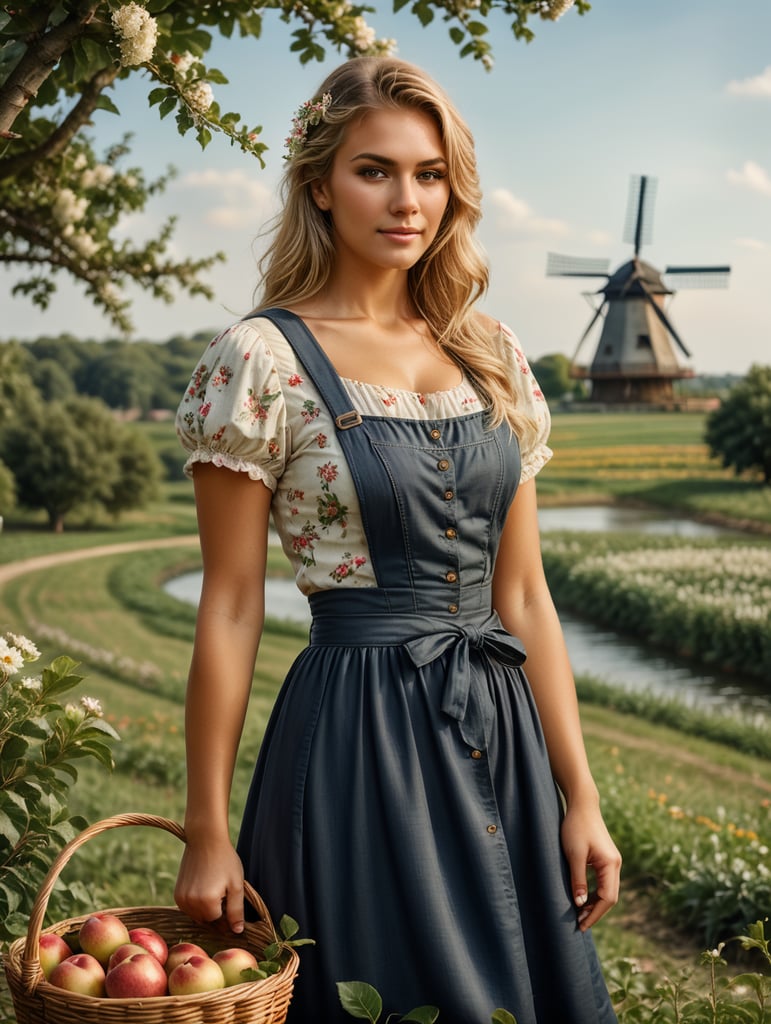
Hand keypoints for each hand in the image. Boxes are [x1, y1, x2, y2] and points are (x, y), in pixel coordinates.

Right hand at [174, 835, 245, 934]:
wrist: (205, 839)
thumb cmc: (224, 860)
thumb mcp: (237, 884)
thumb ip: (236, 911)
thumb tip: (237, 932)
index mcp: (207, 902)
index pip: (219, 921)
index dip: (228, 914)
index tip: (231, 901)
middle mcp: (191, 903)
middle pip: (207, 920)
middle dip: (217, 913)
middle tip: (224, 893)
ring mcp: (181, 899)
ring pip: (197, 916)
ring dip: (206, 910)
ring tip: (215, 889)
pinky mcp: (177, 894)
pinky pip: (189, 908)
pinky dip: (197, 904)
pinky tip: (205, 888)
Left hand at [560, 802, 620, 930]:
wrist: (582, 804)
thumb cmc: (576, 827)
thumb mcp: (574, 854)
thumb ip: (578, 880)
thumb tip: (579, 905)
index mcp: (611, 864)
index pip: (607, 898)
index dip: (594, 913)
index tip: (581, 924)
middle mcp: (615, 864)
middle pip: (610, 897)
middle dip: (595, 912)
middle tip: (579, 923)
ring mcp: (611, 861)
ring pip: (607, 890)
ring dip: (594, 903)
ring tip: (579, 915)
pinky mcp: (605, 858)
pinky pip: (603, 882)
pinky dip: (594, 893)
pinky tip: (583, 899)